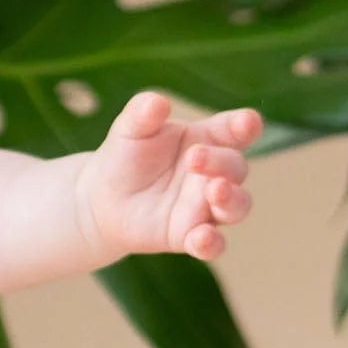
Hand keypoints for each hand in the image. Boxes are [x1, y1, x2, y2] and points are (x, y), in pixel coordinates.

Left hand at [73, 90, 261, 262]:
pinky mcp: (189, 235)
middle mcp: (214, 174)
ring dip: (231, 200)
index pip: (236, 130)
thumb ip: (143, 113)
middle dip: (221, 162)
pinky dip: (212, 244)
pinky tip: (201, 238)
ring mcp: (205, 206)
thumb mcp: (129, 129)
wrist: (100, 198)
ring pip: (238, 206)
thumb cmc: (124, 156)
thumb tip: (158, 102)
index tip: (246, 122)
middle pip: (236, 167)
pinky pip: (213, 245)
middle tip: (194, 158)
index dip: (245, 125)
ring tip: (215, 191)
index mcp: (207, 140)